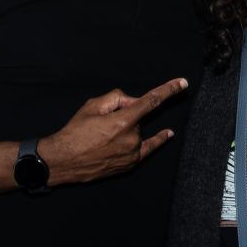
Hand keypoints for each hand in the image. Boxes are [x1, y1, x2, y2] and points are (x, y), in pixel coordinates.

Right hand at [38, 78, 187, 184]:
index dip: (168, 90)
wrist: (63, 160)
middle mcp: (131, 138)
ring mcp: (132, 153)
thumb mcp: (92, 105)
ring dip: (125, 129)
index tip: (182, 83)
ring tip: (101, 137)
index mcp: (123, 121)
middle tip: (101, 123)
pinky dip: (157, 140)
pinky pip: (147, 148)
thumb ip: (116, 98)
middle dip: (125, 114)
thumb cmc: (75, 132)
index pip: (151, 101)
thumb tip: (132, 102)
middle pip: (136, 117)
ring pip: (136, 132)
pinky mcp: (130, 164)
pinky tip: (168, 134)